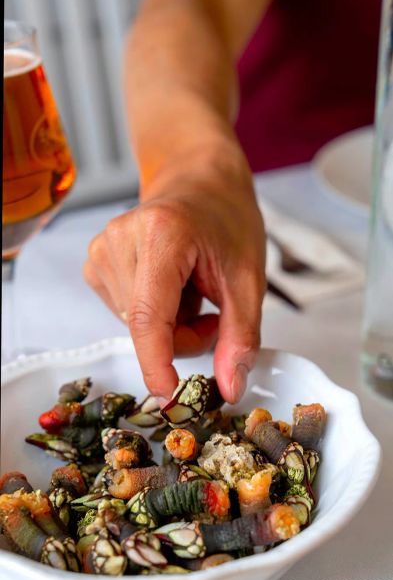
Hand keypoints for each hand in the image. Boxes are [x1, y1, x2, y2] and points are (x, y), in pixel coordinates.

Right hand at [84, 150, 265, 402]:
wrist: (200, 181)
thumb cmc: (226, 220)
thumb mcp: (248, 278)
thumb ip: (241, 336)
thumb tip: (229, 387)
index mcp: (162, 235)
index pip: (149, 316)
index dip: (157, 363)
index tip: (172, 398)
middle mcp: (120, 239)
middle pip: (145, 328)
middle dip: (183, 337)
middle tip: (213, 312)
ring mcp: (102, 249)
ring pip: (135, 326)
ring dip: (169, 326)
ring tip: (191, 290)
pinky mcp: (95, 263)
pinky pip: (126, 314)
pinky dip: (153, 314)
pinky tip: (169, 286)